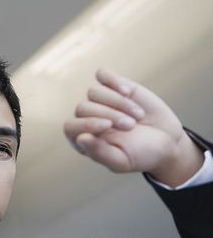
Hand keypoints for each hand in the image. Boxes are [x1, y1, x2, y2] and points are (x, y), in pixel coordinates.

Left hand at [63, 69, 202, 184]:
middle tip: (130, 126)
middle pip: (83, 108)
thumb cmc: (141, 155)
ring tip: (138, 116)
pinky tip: (127, 92)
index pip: (70, 126)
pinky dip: (113, 81)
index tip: (108, 126)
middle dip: (110, 115)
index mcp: (83, 138)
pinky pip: (103, 76)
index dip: (87, 123)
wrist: (166, 140)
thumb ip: (99, 152)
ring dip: (117, 102)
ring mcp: (100, 101)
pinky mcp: (114, 86)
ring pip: (94, 92)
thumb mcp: (122, 161)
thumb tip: (80, 138)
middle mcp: (88, 118)